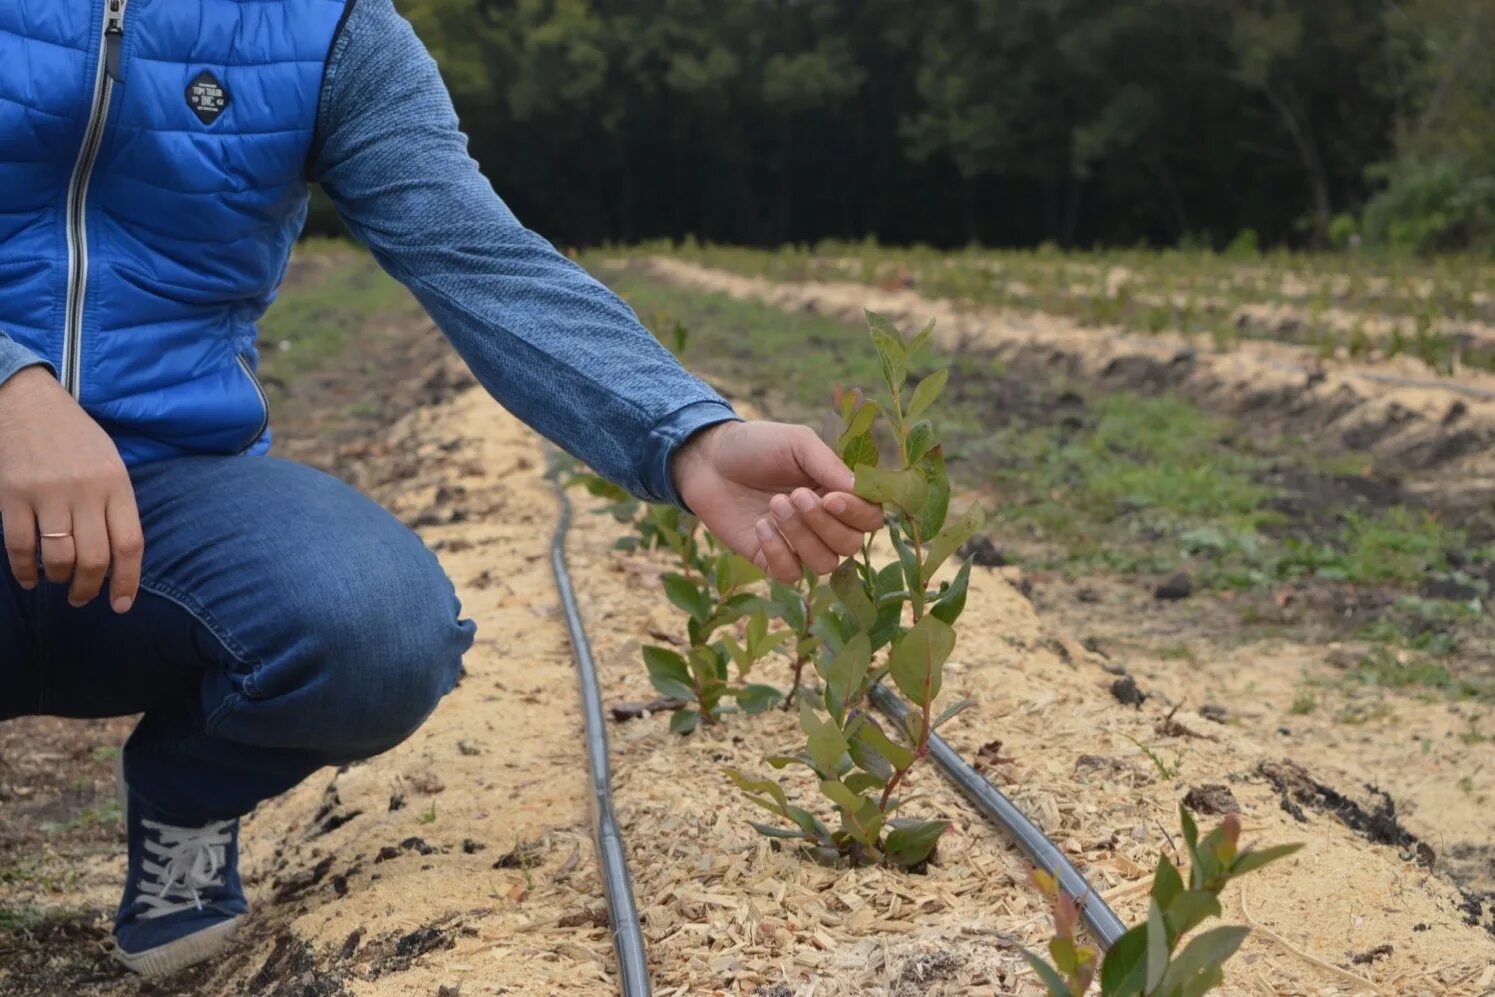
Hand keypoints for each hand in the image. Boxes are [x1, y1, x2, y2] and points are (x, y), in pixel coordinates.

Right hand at [0, 367, 142, 610]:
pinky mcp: (12, 494)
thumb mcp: (109, 463)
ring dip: (58, 579)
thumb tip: (120, 556)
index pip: (129, 544)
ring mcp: (48, 493)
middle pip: (95, 557)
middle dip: (89, 587)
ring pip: (58, 557)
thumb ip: (116, 504)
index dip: (128, 581)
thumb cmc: (74, 436)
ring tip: (57, 582)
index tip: (121, 605)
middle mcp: (86, 491)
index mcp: (116, 484)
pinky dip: (24, 570)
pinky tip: (29, 579)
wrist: (27, 401)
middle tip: (82, 599)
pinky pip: (20, 546)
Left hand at [671, 420, 883, 582]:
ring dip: (802, 536)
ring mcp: (798, 543)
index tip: (830, 496)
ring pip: (825, 564)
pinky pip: (790, 574)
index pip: (870, 517)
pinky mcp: (770, 558)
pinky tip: (760, 526)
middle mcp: (824, 521)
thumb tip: (859, 493)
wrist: (707, 460)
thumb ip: (830, 466)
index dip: (857, 513)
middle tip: (794, 495)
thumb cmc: (756, 445)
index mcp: (838, 492)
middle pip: (851, 545)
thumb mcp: (798, 443)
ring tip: (775, 505)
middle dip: (824, 524)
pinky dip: (779, 553)